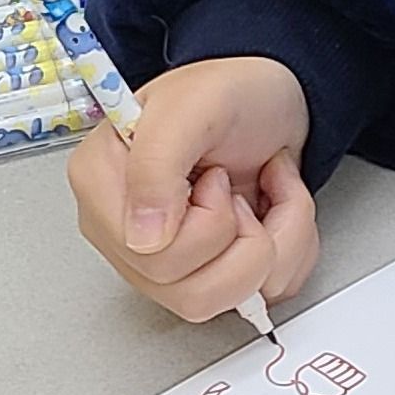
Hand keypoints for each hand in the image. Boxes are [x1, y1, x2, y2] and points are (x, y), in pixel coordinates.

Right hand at [67, 58, 320, 321]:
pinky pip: (265, 294)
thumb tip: (143, 240)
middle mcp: (128, 236)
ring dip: (274, 241)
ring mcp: (172, 264)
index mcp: (102, 188)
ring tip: (256, 195)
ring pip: (231, 301)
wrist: (273, 97)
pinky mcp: (216, 275)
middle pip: (190, 294)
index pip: (150, 257)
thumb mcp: (193, 105)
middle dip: (243, 235)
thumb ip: (156, 164)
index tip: (214, 176)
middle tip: (234, 184)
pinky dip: (292, 247)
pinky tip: (272, 207)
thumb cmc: (228, 92)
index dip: (203, 223)